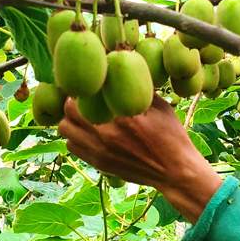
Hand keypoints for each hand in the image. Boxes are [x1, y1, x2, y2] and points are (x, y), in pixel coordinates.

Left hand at [58, 95, 221, 222]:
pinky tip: (88, 132)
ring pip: (65, 129)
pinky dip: (75, 136)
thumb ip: (138, 88)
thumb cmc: (171, 135)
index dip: (85, 86)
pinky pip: (72, 146)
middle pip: (68, 110)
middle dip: (73, 100)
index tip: (90, 82)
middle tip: (83, 97)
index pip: (87, 95)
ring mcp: (100, 151)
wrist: (174, 171)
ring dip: (71, 119)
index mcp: (123, 117)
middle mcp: (107, 135)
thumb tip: (121, 69)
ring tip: (83, 114)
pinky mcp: (99, 163)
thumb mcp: (160, 106)